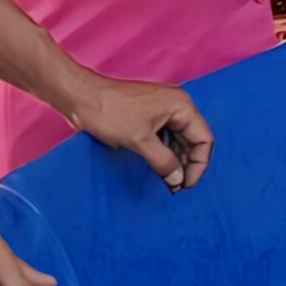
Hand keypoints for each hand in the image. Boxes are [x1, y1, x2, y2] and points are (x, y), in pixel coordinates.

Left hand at [65, 74, 213, 192]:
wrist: (81, 97)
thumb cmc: (111, 113)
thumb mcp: (139, 140)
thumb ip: (163, 161)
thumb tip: (178, 180)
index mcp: (182, 106)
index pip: (204, 139)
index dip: (199, 165)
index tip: (186, 185)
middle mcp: (177, 107)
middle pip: (194, 140)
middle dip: (187, 165)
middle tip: (176, 187)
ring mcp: (163, 112)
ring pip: (180, 141)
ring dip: (176, 161)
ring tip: (168, 182)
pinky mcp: (149, 117)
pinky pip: (166, 138)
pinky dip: (165, 154)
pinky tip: (159, 169)